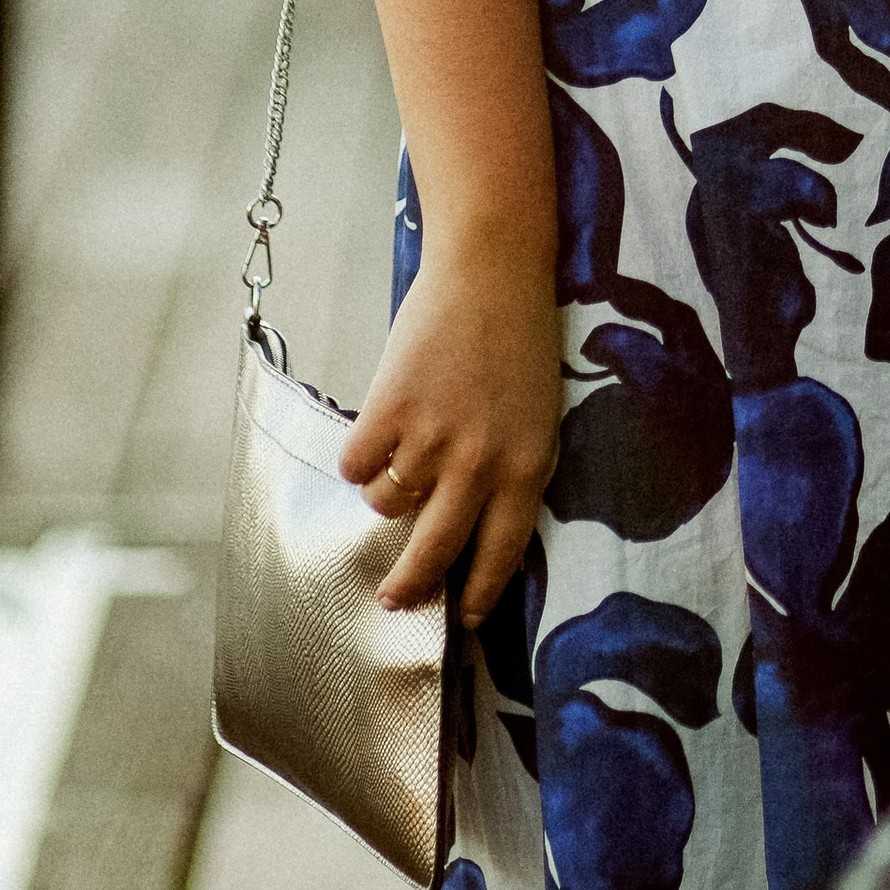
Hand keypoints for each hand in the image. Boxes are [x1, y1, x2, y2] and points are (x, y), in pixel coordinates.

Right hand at [337, 230, 562, 624]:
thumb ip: (508, 473)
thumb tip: (469, 530)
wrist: (491, 270)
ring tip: (401, 451)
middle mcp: (479, 465)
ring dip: (385, 489)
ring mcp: (430, 439)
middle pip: (432, 553)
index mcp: (526, 468)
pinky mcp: (388, 411)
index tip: (464, 620)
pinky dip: (358, 454)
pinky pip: (354, 466)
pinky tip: (377, 426)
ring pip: (385, 504)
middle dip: (407, 585)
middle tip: (391, 599)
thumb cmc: (518, 340)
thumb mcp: (535, 418)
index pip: (500, 555)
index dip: (480, 595)